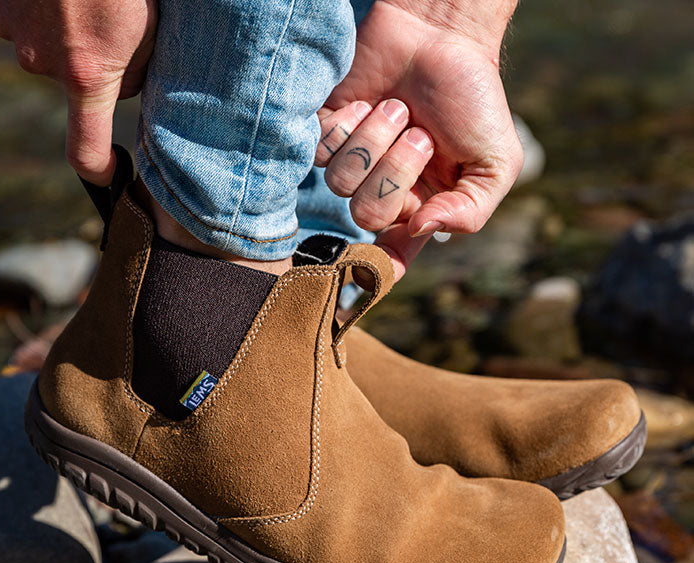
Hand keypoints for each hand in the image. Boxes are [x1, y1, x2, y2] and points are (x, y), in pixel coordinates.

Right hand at [0, 0, 156, 184]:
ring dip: (65, 31)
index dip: (98, 168)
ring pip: (47, 48)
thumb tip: (120, 89)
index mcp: (85, 74)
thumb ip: (135, 73)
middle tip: (111, 23)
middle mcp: (40, 62)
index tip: (109, 174)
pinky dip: (39, 7)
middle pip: (74, 81)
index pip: (84, 149)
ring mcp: (12, 29)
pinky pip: (22, 18)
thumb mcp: (151, 31)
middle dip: (94, 62)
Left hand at [319, 0, 522, 278]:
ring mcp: (352, 164)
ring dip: (376, 139)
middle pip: (367, 215)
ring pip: (340, 182)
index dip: (379, 273)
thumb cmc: (472, 98)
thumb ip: (471, 210)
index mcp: (420, 209)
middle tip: (420, 135)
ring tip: (399, 110)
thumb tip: (421, 229)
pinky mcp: (327, 133)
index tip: (376, 275)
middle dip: (397, 171)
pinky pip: (320, 150)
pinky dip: (349, 123)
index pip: (390, 258)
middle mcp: (380, 192)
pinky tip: (368, 103)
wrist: (441, 35)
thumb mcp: (495, 162)